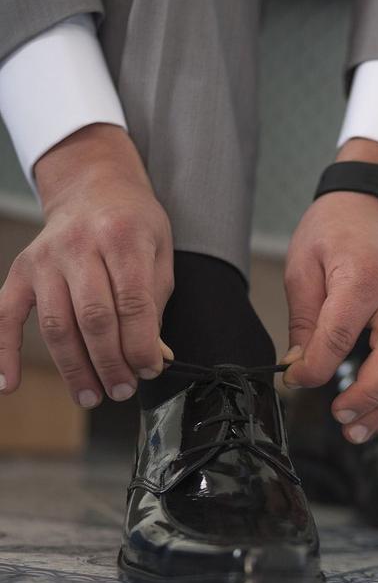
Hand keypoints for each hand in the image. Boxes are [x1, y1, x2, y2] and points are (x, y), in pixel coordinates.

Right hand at [0, 124, 174, 406]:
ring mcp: (44, 258)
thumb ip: (154, 305)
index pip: (132, 302)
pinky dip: (4, 352)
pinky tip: (9, 384)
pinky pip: (6, 315)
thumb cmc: (132, 224)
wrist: (93, 186)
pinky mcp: (21, 271)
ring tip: (92, 396)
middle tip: (123, 390)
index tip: (150, 370)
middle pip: (93, 318)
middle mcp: (79, 245)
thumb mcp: (158, 254)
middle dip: (111, 363)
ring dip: (74, 369)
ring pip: (56, 325)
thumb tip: (152, 357)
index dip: (141, 345)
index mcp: (122, 237)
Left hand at [282, 139, 377, 442]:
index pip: (341, 335)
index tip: (296, 380)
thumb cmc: (335, 229)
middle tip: (340, 419)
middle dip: (369, 397)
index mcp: (365, 277)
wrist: (371, 204)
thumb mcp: (304, 268)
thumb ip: (305, 323)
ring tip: (359, 432)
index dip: (317, 367)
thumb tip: (300, 369)